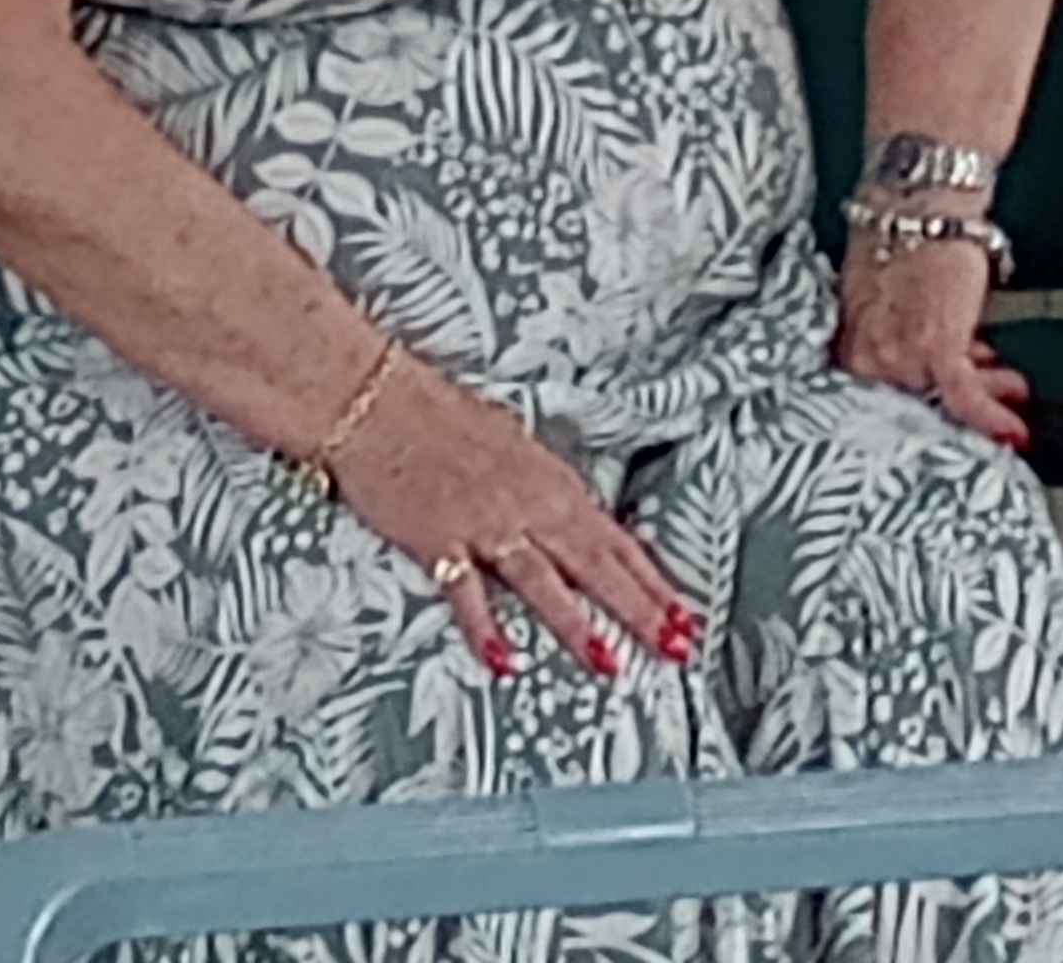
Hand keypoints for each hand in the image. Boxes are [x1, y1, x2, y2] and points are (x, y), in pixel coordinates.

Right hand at [328, 358, 702, 681]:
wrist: (377, 399)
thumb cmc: (441, 415)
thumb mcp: (513, 444)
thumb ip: (545, 490)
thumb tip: (574, 520)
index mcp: (551, 482)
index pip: (616, 540)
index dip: (654, 581)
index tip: (685, 615)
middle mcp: (528, 505)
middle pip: (596, 565)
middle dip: (640, 609)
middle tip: (675, 648)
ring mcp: (484, 524)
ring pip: (544, 582)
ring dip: (578, 625)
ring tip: (610, 664)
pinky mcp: (438, 541)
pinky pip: (467, 594)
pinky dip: (486, 629)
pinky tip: (505, 662)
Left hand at [832, 236, 1032, 450]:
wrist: (919, 200)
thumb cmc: (898, 233)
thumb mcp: (878, 295)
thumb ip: (891, 334)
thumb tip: (924, 357)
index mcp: (849, 346)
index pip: (884, 397)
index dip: (925, 400)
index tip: (947, 412)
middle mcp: (866, 360)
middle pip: (918, 402)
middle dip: (955, 401)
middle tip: (988, 395)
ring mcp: (898, 359)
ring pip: (945, 401)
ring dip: (985, 399)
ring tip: (1010, 392)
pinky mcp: (936, 349)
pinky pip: (965, 396)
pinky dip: (991, 415)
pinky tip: (1012, 431)